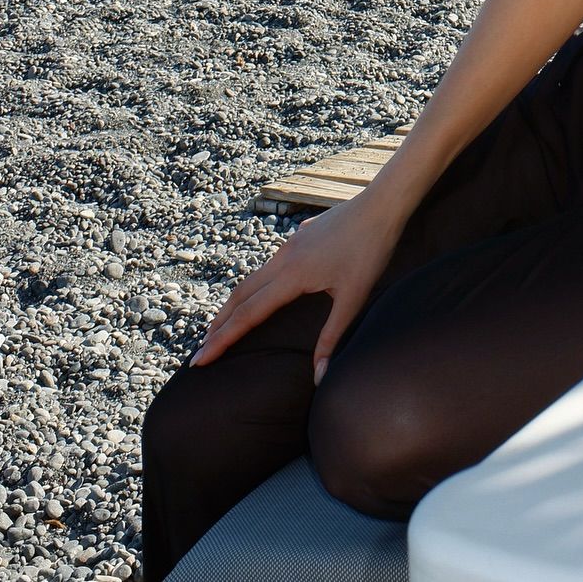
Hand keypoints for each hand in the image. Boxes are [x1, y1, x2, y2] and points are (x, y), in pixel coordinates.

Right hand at [191, 191, 406, 383]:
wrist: (382, 204)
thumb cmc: (371, 250)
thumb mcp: (354, 298)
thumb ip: (332, 337)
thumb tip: (318, 378)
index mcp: (291, 276)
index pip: (248, 315)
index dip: (222, 340)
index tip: (200, 360)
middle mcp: (282, 259)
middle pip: (240, 296)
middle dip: (218, 325)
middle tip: (200, 351)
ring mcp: (289, 245)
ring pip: (251, 278)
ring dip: (233, 305)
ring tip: (220, 327)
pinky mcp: (298, 237)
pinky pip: (266, 267)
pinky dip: (252, 287)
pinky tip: (257, 294)